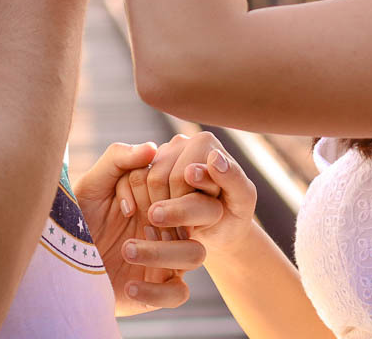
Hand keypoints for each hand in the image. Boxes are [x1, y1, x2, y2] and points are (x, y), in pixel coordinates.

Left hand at [73, 142, 210, 315]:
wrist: (58, 258)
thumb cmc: (75, 217)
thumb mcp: (92, 184)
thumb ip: (118, 159)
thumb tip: (152, 148)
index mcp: (159, 199)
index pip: (187, 186)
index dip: (167, 185)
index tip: (131, 192)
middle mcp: (169, 227)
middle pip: (204, 215)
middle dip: (180, 212)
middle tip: (148, 213)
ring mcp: (167, 259)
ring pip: (196, 255)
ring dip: (164, 251)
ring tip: (126, 248)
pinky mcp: (158, 291)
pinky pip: (178, 294)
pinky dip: (157, 291)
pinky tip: (129, 284)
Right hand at [132, 132, 257, 258]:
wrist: (217, 229)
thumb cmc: (232, 215)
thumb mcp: (242, 201)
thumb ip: (233, 179)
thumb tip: (214, 159)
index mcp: (205, 142)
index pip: (181, 176)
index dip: (190, 205)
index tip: (208, 216)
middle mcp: (180, 142)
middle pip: (158, 178)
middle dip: (172, 210)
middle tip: (191, 226)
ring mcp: (159, 155)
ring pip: (142, 183)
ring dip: (157, 213)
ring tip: (178, 227)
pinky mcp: (143, 169)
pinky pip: (128, 186)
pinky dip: (140, 210)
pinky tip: (158, 225)